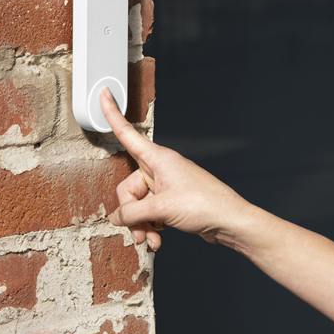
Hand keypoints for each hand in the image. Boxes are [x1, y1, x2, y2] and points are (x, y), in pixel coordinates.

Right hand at [97, 89, 252, 251]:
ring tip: (149, 240)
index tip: (105, 93)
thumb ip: (133, 212)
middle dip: (130, 213)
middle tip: (139, 231)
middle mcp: (160, 169)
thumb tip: (116, 218)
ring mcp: (166, 186)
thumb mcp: (161, 208)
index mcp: (158, 159)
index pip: (128, 134)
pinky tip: (157, 241)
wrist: (229, 222)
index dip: (113, 114)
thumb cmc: (204, 204)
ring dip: (141, 225)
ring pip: (138, 205)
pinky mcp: (171, 202)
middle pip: (128, 188)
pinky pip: (150, 213)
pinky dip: (150, 228)